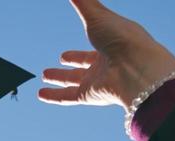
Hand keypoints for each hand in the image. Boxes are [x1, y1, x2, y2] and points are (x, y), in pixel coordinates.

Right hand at [36, 0, 174, 109]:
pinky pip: (68, 97)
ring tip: (44, 76)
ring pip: (75, 82)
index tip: (70, 47)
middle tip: (61, 58)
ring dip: (59, 79)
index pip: (96, 41)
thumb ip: (82, 1)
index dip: (85, 40)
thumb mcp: (97, 14)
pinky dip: (54, 96)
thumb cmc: (121, 37)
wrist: (134, 68)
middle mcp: (106, 63)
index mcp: (112, 42)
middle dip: (73, 62)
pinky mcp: (90, 96)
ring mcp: (98, 81)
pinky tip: (40, 95)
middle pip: (86, 64)